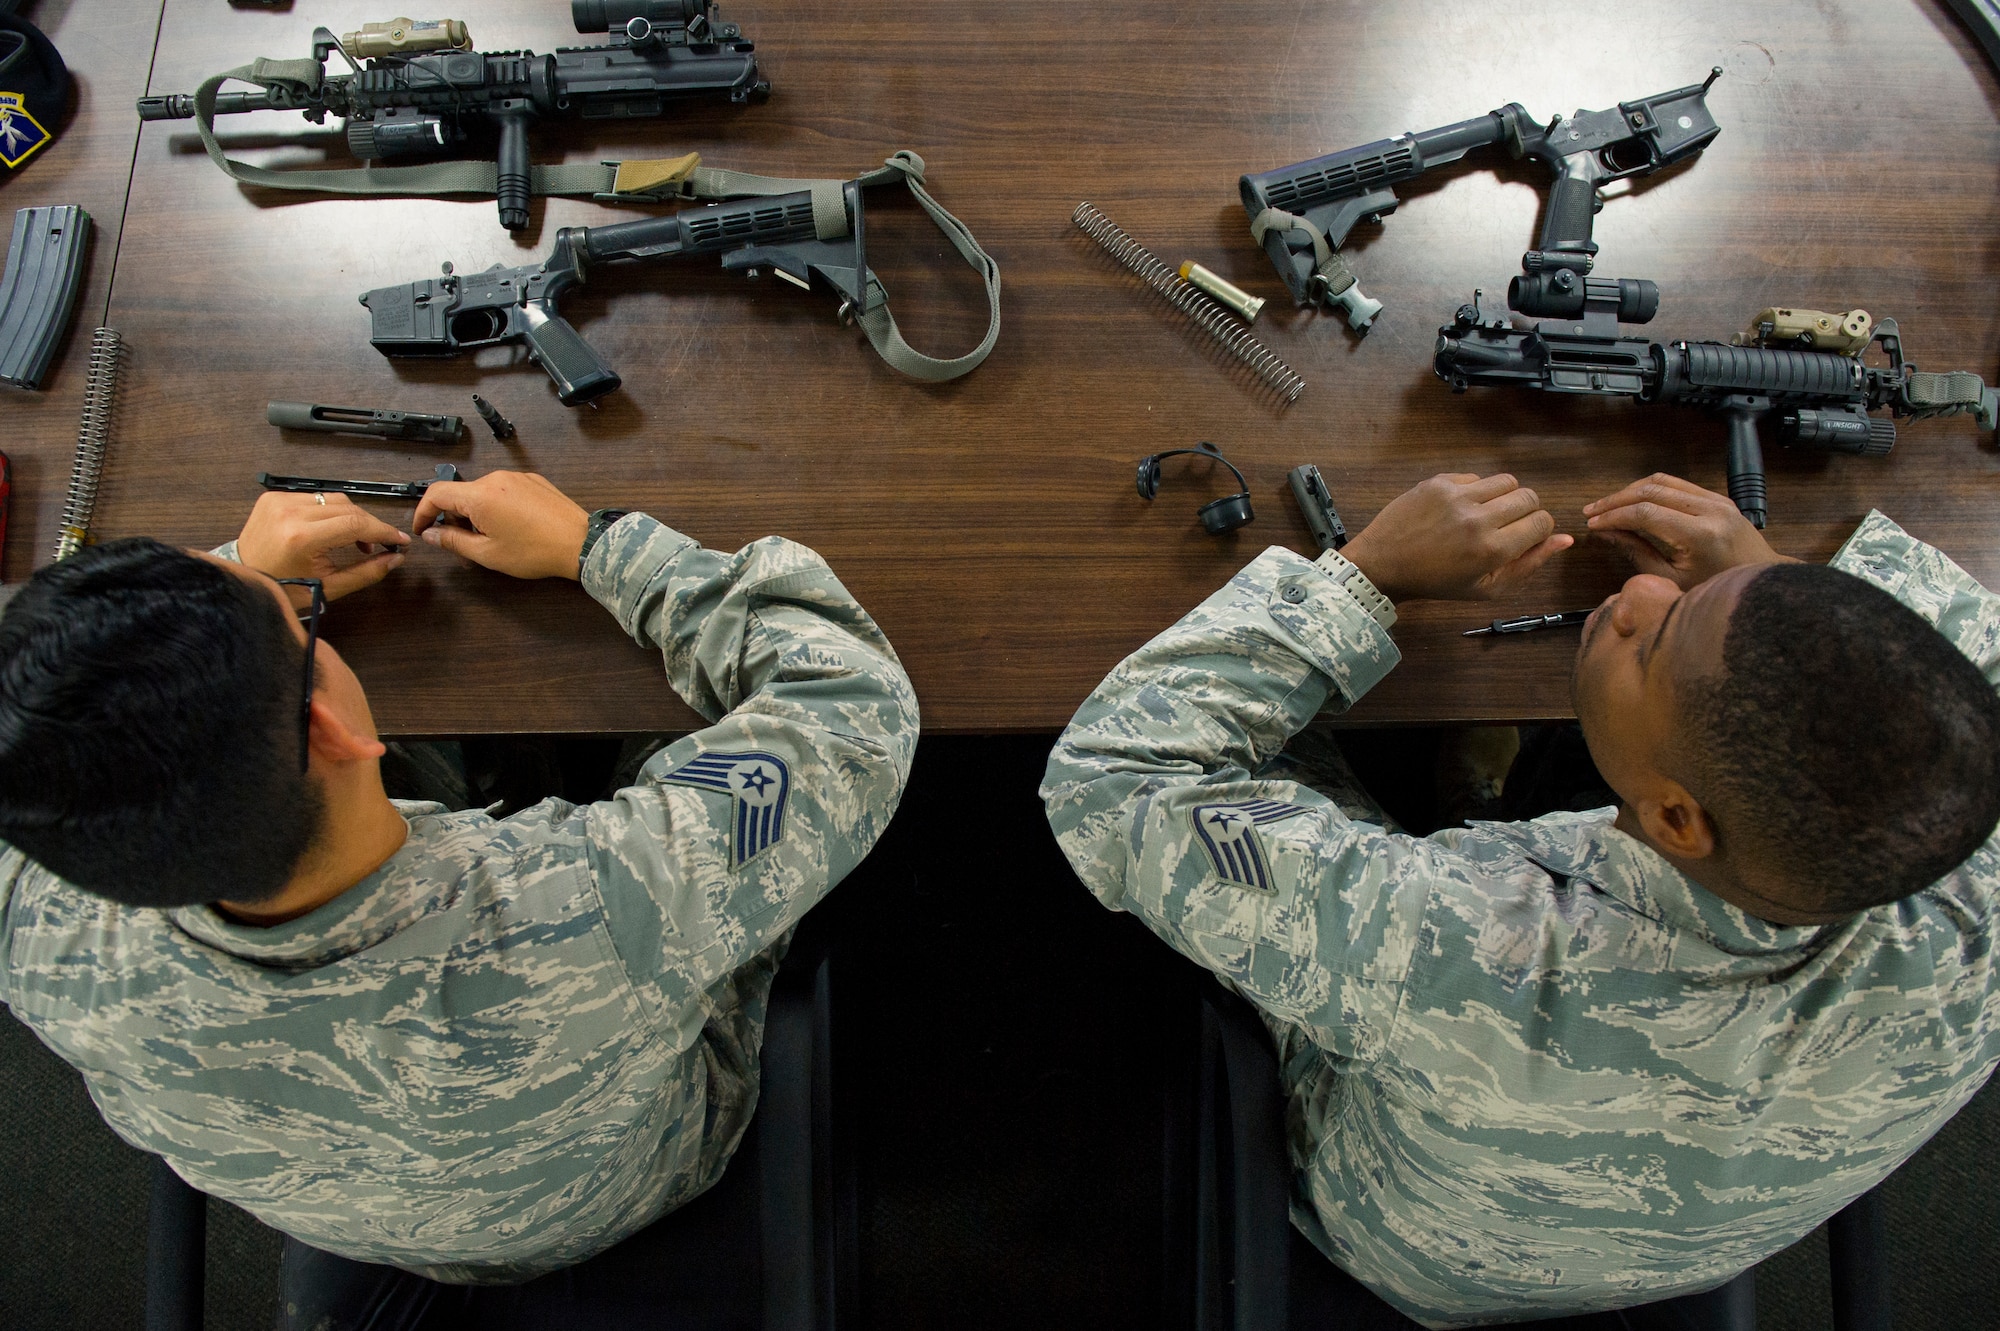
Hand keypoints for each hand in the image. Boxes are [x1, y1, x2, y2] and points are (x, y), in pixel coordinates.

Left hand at [234, 492, 408, 601]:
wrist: (244, 580)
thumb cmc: (282, 589)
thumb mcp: (329, 587)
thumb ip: (366, 572)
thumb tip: (396, 559)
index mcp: (301, 537)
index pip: (355, 523)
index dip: (383, 531)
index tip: (399, 540)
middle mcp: (289, 513)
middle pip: (347, 508)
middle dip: (369, 526)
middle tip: (379, 545)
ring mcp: (279, 501)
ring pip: (333, 499)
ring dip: (350, 517)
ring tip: (354, 540)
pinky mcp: (273, 497)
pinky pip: (314, 498)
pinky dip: (328, 512)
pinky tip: (330, 530)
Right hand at [411, 470, 590, 580]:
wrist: (581, 543)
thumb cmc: (536, 551)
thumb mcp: (487, 553)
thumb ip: (453, 541)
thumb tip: (431, 534)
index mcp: (480, 495)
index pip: (437, 493)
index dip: (422, 512)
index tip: (422, 528)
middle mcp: (496, 479)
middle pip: (460, 494)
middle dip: (454, 518)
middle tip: (461, 545)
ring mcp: (516, 477)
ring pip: (482, 493)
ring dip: (476, 514)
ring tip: (489, 540)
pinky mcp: (533, 480)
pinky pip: (504, 490)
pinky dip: (496, 506)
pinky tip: (510, 528)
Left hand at [1339, 473, 1571, 601]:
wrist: (1384, 563)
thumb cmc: (1438, 582)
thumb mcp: (1487, 587)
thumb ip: (1530, 564)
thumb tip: (1566, 539)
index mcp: (1493, 549)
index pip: (1542, 522)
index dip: (1538, 531)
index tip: (1522, 538)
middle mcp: (1478, 518)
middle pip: (1530, 497)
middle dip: (1526, 512)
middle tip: (1505, 526)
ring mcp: (1458, 496)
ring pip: (1507, 481)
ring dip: (1504, 497)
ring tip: (1486, 514)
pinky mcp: (1440, 482)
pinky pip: (1477, 476)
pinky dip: (1477, 490)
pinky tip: (1460, 509)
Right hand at [1583, 474, 1796, 590]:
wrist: (1759, 580)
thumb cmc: (1714, 589)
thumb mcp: (1671, 579)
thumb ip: (1638, 553)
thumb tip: (1606, 533)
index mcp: (1700, 535)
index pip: (1645, 513)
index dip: (1614, 516)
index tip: (1592, 524)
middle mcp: (1711, 510)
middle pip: (1652, 491)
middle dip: (1616, 500)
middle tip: (1591, 511)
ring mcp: (1717, 499)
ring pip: (1663, 481)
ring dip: (1630, 490)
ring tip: (1607, 505)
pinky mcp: (1718, 496)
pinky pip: (1677, 484)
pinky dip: (1650, 489)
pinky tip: (1633, 501)